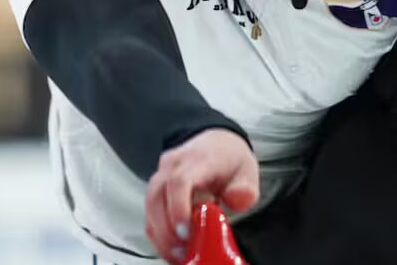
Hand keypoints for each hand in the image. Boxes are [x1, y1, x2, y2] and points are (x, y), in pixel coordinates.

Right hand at [144, 128, 258, 263]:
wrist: (215, 143)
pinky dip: (158, 234)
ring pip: (149, 206)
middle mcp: (173, 165)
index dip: (178, 208)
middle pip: (157, 196)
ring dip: (161, 235)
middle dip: (166, 229)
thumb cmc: (229, 159)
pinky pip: (150, 213)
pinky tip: (173, 248)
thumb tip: (238, 200)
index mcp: (197, 159)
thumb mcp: (247, 170)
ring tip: (178, 255)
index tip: (185, 232)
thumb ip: (245, 188)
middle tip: (182, 251)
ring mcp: (161, 176)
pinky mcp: (156, 190)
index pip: (179, 181)